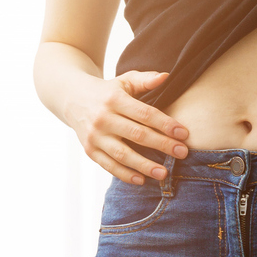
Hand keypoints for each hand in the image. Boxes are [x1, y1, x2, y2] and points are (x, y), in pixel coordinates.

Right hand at [65, 69, 188, 183]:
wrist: (72, 99)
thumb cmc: (107, 91)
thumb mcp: (124, 81)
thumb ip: (144, 80)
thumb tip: (166, 76)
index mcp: (114, 99)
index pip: (145, 114)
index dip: (165, 124)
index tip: (184, 134)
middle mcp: (103, 118)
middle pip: (137, 134)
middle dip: (162, 144)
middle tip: (182, 153)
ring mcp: (95, 137)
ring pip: (122, 154)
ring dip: (144, 165)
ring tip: (164, 173)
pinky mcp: (89, 150)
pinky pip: (109, 166)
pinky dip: (125, 174)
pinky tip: (142, 180)